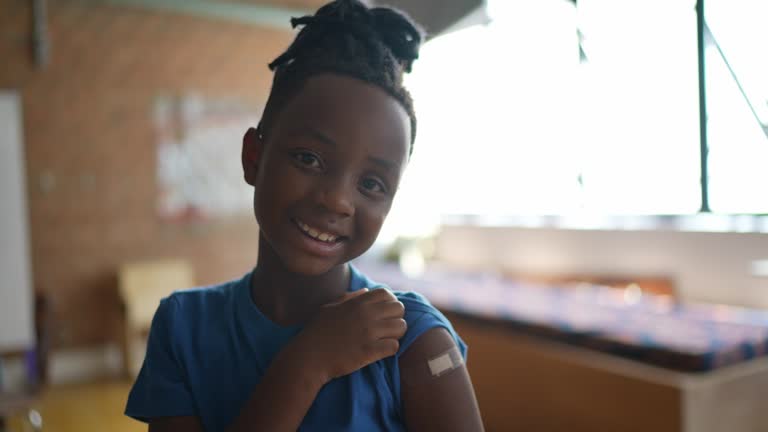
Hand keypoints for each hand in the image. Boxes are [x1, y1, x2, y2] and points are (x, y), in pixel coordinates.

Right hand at [288, 288, 406, 383]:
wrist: (309, 357)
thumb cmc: (316, 332)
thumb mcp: (329, 308)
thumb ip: (349, 298)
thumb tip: (366, 291)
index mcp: (357, 303)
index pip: (387, 294)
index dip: (389, 303)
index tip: (383, 314)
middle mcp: (366, 314)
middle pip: (399, 309)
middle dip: (395, 318)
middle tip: (386, 329)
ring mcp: (369, 333)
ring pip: (401, 327)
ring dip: (395, 334)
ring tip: (385, 340)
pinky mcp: (370, 351)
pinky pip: (394, 346)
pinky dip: (390, 349)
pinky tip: (381, 351)